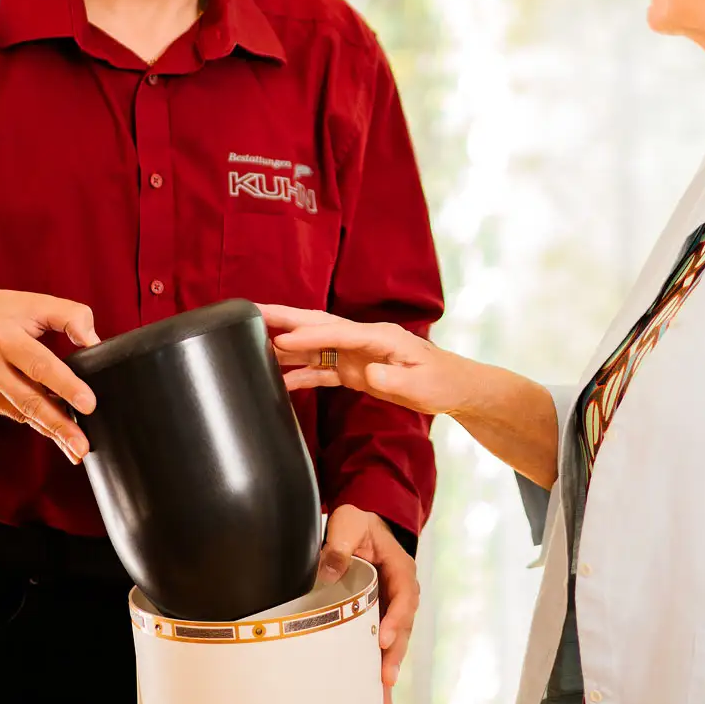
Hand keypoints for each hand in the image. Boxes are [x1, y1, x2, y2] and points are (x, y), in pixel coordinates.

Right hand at [0, 289, 100, 462]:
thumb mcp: (32, 303)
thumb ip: (70, 316)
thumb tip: (94, 342)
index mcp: (3, 335)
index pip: (39, 365)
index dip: (66, 386)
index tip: (89, 404)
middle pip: (29, 399)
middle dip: (59, 425)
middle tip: (83, 445)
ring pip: (22, 413)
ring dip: (51, 431)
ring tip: (77, 449)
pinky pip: (13, 414)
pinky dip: (36, 423)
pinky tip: (56, 432)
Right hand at [260, 303, 473, 417]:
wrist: (456, 390)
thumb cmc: (443, 383)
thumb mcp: (422, 385)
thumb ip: (394, 378)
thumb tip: (368, 374)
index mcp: (379, 336)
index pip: (337, 332)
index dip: (309, 336)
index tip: (282, 340)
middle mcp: (362, 339)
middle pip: (316, 326)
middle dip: (283, 319)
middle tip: (249, 313)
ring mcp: (355, 354)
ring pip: (312, 347)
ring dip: (283, 345)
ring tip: (248, 343)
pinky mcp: (353, 371)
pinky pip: (320, 370)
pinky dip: (298, 374)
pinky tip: (277, 381)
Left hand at [320, 504, 417, 703]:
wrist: (359, 526)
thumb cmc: (357, 523)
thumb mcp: (349, 522)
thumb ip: (341, 542)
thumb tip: (329, 570)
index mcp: (400, 568)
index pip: (405, 595)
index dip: (396, 618)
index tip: (383, 637)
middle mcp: (401, 592)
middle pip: (402, 628)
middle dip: (394, 655)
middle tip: (385, 679)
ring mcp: (390, 608)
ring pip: (393, 642)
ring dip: (387, 668)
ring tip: (381, 702)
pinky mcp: (377, 619)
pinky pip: (379, 645)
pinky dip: (376, 669)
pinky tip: (373, 697)